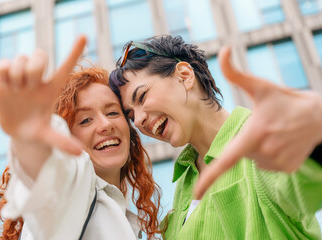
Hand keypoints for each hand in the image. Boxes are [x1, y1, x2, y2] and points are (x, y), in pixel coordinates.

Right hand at [0, 36, 86, 155]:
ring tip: (18, 88)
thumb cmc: (36, 130)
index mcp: (52, 89)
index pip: (66, 67)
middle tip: (31, 83)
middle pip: (40, 55)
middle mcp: (38, 79)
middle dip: (36, 65)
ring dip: (19, 72)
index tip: (84, 36)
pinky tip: (7, 82)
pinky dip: (5, 69)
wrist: (16, 130)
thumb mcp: (48, 137)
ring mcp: (22, 77)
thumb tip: (80, 154)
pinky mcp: (5, 78)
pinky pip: (4, 63)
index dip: (74, 52)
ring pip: (22, 58)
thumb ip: (62, 142)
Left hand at [194, 46, 321, 198]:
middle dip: (246, 140)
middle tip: (264, 125)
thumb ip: (236, 72)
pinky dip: (269, 153)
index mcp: (253, 135)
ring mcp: (276, 163)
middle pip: (240, 152)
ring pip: (253, 158)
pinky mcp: (286, 169)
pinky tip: (281, 140)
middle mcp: (263, 153)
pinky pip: (267, 164)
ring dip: (258, 147)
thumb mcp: (260, 85)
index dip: (209, 179)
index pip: (226, 162)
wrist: (320, 115)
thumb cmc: (285, 99)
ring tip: (275, 131)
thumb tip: (223, 50)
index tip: (196, 195)